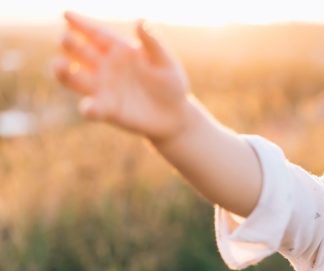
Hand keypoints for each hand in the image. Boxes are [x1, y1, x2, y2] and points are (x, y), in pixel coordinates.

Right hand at [54, 12, 190, 141]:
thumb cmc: (171, 84)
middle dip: (70, 44)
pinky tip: (89, 107)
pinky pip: (93, 108)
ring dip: (64, 72)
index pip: (96, 33)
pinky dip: (89, 108)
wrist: (176, 115)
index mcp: (119, 50)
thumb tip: (141, 20)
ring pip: (75, 78)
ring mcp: (103, 88)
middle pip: (80, 52)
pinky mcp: (107, 110)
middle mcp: (105, 67)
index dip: (80, 23)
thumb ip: (153, 42)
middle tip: (65, 38)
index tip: (65, 14)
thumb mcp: (165, 62)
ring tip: (59, 66)